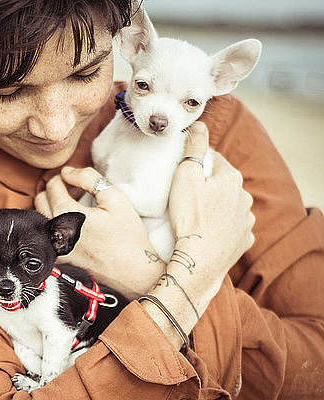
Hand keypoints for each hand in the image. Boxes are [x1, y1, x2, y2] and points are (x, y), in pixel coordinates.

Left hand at [35, 167, 164, 297]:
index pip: (52, 185)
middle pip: (41, 199)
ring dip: (52, 206)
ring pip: (42, 217)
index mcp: (66, 213)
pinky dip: (56, 225)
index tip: (75, 179)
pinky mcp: (60, 258)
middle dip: (55, 190)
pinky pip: (48, 235)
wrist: (133, 270)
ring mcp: (56, 246)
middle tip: (74, 190)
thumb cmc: (127, 235)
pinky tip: (73, 224)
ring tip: (74, 205)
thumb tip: (67, 171)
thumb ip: (88, 178)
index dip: (63, 177)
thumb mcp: (114, 197)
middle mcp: (56, 230)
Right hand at [140, 121, 254, 349]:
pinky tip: (207, 232)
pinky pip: (233, 229)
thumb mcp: (185, 176)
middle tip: (186, 193)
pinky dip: (222, 228)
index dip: (198, 161)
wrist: (198, 261)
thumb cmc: (189, 217)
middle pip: (223, 183)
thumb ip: (194, 148)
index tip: (183, 168)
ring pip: (230, 206)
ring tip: (196, 215)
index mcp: (231, 178)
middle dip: (209, 185)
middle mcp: (245, 197)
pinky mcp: (243, 242)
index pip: (215, 159)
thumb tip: (199, 124)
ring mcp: (246, 221)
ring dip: (217, 207)